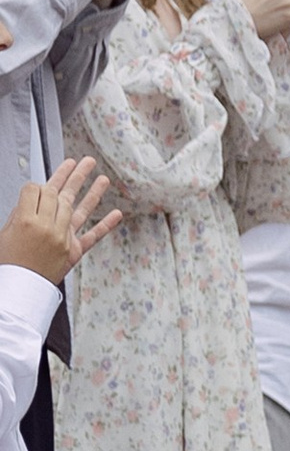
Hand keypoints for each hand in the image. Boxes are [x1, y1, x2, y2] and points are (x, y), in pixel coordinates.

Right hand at [0, 156, 118, 286]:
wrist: (18, 290)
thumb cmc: (8, 262)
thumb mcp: (4, 233)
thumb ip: (20, 214)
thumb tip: (34, 197)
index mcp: (26, 220)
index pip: (37, 191)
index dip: (36, 187)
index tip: (36, 187)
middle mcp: (48, 227)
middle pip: (61, 195)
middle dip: (72, 176)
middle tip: (83, 160)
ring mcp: (64, 239)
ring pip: (81, 210)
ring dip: (93, 192)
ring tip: (102, 176)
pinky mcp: (74, 252)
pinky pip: (93, 237)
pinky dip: (106, 225)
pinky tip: (118, 213)